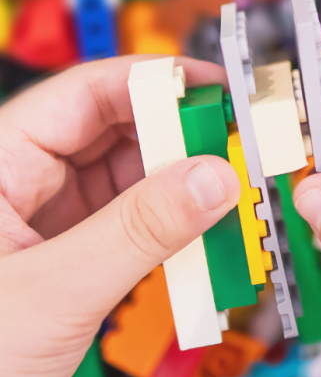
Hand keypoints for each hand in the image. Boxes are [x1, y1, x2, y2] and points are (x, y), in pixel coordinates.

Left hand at [0, 56, 240, 376]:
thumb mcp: (51, 293)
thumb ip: (137, 233)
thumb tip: (212, 179)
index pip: (87, 93)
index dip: (157, 83)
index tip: (219, 91)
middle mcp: (26, 178)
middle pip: (117, 131)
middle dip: (181, 139)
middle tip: (238, 149)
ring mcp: (51, 215)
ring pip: (132, 177)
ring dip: (183, 187)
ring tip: (229, 195)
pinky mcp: (73, 250)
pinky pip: (134, 222)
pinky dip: (172, 227)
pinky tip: (203, 236)